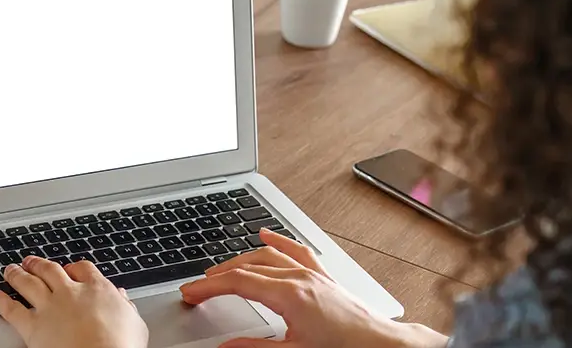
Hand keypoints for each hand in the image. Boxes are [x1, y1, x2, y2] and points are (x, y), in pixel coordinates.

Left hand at [0, 256, 147, 347]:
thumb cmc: (121, 346)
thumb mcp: (135, 324)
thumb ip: (126, 308)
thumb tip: (123, 299)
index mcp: (97, 289)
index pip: (83, 268)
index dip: (74, 266)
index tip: (70, 268)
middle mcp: (70, 292)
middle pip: (50, 269)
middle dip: (39, 264)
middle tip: (32, 261)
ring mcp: (49, 307)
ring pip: (28, 282)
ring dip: (17, 273)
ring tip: (10, 269)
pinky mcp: (32, 326)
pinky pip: (11, 308)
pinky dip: (0, 299)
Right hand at [179, 229, 447, 347]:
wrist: (382, 346)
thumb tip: (224, 346)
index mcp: (289, 294)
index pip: (237, 282)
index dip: (208, 287)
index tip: (190, 293)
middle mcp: (300, 277)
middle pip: (247, 265)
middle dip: (217, 274)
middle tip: (196, 287)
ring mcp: (312, 274)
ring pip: (267, 256)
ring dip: (239, 259)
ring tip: (219, 269)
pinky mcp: (323, 277)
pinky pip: (295, 250)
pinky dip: (276, 241)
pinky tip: (265, 234)